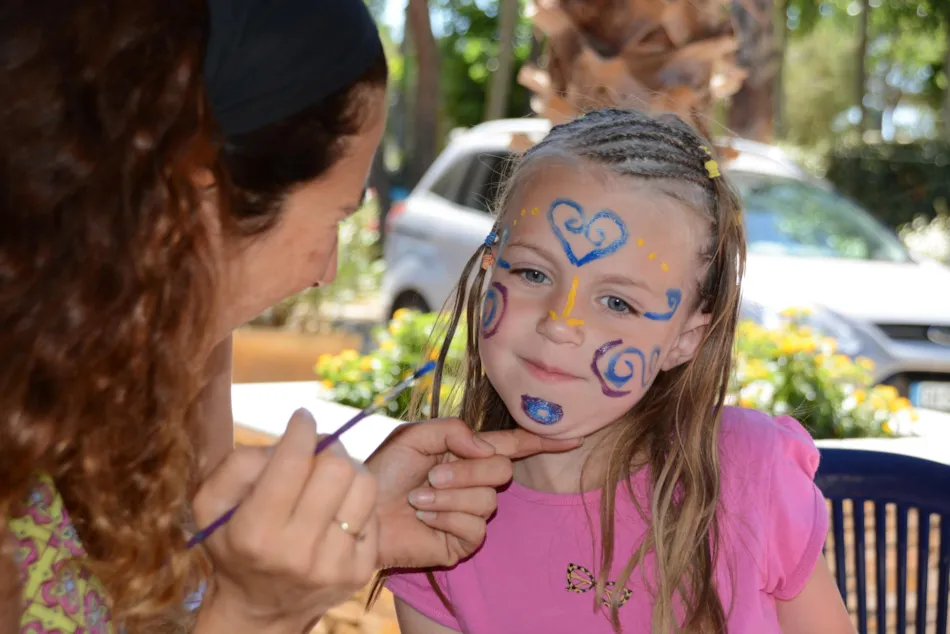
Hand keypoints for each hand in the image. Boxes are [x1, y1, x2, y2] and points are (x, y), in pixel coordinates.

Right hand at [193, 409, 377, 633]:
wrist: (261, 611)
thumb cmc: (234, 544)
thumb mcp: (212, 505)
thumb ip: (238, 464)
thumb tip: (288, 440)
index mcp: (255, 533)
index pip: (292, 464)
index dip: (301, 430)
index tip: (302, 418)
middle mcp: (297, 552)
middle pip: (336, 468)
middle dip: (326, 447)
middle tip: (316, 448)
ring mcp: (333, 565)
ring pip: (364, 485)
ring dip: (348, 468)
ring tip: (329, 475)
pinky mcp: (360, 571)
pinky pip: (373, 511)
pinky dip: (356, 499)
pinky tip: (337, 507)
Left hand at [367, 418, 579, 568]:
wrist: (361, 511)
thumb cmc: (384, 472)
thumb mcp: (416, 436)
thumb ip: (456, 430)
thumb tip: (489, 449)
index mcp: (466, 453)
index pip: (511, 446)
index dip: (541, 442)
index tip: (572, 438)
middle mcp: (474, 482)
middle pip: (502, 470)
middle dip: (467, 471)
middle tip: (431, 475)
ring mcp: (471, 513)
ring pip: (488, 500)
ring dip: (448, 497)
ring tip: (418, 499)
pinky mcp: (463, 542)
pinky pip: (475, 527)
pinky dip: (446, 518)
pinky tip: (424, 518)